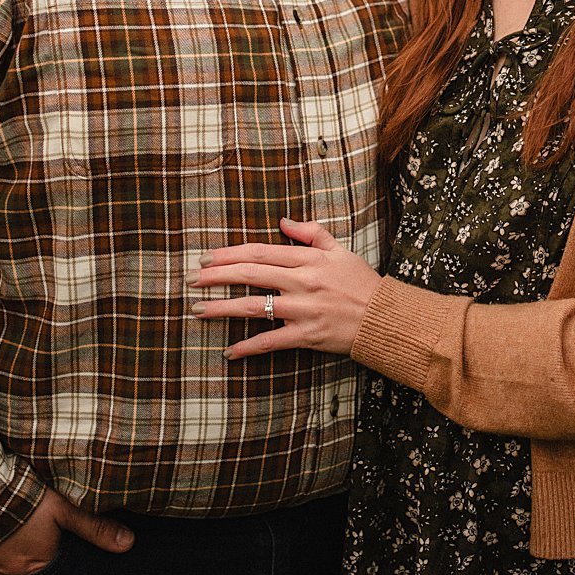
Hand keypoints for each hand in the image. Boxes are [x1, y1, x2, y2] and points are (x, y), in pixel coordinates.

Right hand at [0, 488, 132, 574]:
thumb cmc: (20, 496)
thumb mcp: (62, 507)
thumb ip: (94, 526)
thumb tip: (127, 544)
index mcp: (38, 563)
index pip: (53, 564)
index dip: (54, 551)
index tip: (51, 538)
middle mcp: (12, 574)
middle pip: (27, 567)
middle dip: (29, 552)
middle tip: (28, 531)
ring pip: (2, 564)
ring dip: (5, 550)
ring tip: (9, 528)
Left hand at [190, 218, 378, 358]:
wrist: (383, 318)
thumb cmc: (361, 283)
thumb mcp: (339, 250)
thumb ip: (311, 233)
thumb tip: (282, 222)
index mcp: (307, 260)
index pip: (259, 252)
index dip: (229, 254)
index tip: (206, 257)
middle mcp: (301, 282)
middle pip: (249, 274)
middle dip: (216, 276)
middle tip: (190, 279)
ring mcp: (302, 310)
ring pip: (253, 306)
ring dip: (221, 308)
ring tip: (197, 310)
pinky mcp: (306, 336)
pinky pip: (270, 342)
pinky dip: (247, 347)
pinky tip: (228, 352)